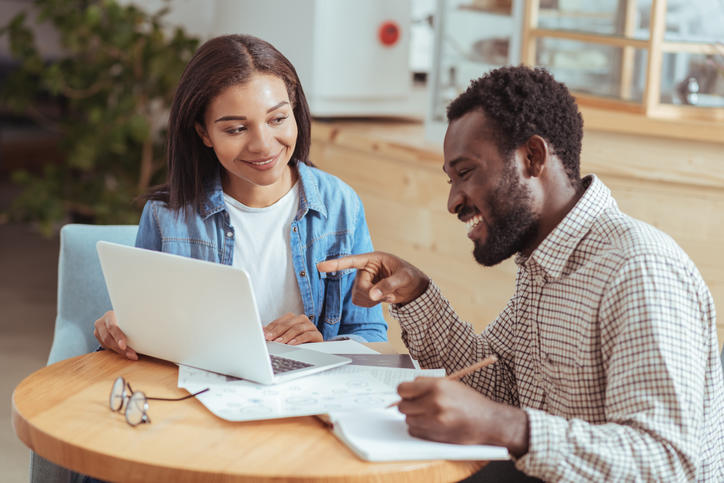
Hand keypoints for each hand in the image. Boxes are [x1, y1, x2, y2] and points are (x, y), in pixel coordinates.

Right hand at [93, 310, 137, 359]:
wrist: (115, 316)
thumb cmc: (126, 317)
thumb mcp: (128, 316)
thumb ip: (133, 321)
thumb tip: (150, 328)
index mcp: (109, 315)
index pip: (112, 327)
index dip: (118, 337)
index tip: (124, 346)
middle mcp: (101, 322)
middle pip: (109, 338)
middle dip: (121, 348)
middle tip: (132, 354)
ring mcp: (98, 330)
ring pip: (107, 344)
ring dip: (120, 351)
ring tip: (131, 355)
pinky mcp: (98, 338)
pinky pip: (106, 346)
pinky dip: (116, 351)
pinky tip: (125, 354)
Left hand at [263, 313, 322, 344]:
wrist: (315, 349)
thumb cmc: (298, 342)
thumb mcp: (284, 337)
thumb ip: (274, 333)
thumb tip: (261, 330)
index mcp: (293, 318)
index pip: (280, 321)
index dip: (271, 328)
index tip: (264, 335)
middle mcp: (302, 320)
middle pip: (288, 323)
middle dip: (277, 332)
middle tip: (270, 338)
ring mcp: (310, 326)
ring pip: (297, 328)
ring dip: (287, 336)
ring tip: (280, 343)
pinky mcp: (317, 334)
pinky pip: (307, 335)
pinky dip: (299, 339)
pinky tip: (292, 344)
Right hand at [316, 251, 428, 306]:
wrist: (413, 288)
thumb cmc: (410, 276)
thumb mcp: (404, 278)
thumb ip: (388, 285)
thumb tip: (372, 295)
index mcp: (373, 259)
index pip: (351, 261)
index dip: (336, 264)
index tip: (320, 266)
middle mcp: (365, 269)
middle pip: (358, 287)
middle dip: (372, 294)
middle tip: (388, 294)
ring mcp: (362, 281)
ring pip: (356, 296)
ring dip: (372, 300)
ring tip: (386, 295)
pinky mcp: (363, 291)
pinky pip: (359, 301)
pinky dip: (370, 303)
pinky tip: (381, 298)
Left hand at [396, 377, 529, 456]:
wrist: (488, 422)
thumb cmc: (470, 402)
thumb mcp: (450, 384)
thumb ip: (427, 384)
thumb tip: (407, 387)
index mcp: (437, 387)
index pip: (403, 389)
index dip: (404, 392)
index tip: (407, 393)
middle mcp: (434, 403)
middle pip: (402, 406)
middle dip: (408, 405)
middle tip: (417, 405)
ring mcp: (434, 421)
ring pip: (407, 420)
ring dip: (414, 417)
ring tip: (428, 414)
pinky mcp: (435, 436)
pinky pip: (414, 431)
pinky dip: (419, 428)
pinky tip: (431, 424)